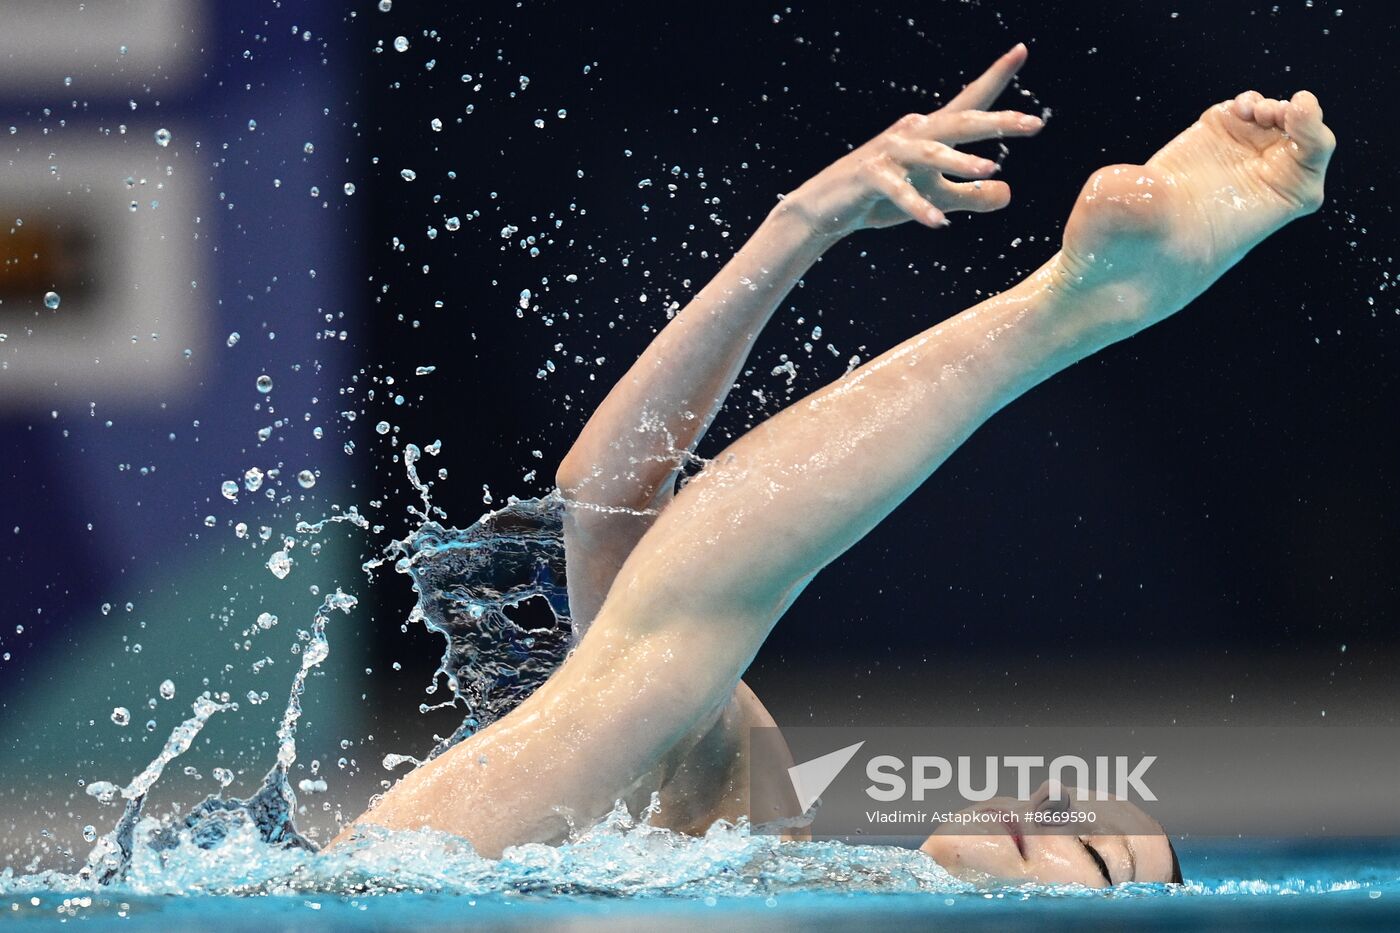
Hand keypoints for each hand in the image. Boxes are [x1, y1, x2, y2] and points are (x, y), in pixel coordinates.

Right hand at [782, 43, 1043, 237]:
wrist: (827, 207)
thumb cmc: (880, 196)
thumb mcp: (934, 196)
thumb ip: (970, 195)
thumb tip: (1009, 192)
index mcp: (929, 133)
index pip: (968, 103)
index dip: (995, 77)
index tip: (1021, 51)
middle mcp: (911, 135)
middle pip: (958, 123)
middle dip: (995, 121)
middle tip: (1034, 123)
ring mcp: (889, 154)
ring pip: (928, 152)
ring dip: (959, 161)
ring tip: (988, 170)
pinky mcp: (869, 177)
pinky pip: (897, 191)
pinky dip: (917, 206)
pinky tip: (938, 222)